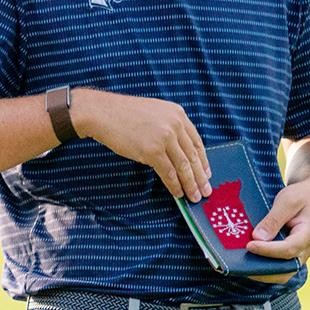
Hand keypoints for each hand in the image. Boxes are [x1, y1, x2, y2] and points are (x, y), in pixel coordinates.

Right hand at [70, 89, 211, 200]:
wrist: (103, 113)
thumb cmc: (124, 114)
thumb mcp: (155, 114)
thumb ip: (169, 128)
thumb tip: (177, 153)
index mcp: (178, 114)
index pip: (196, 142)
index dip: (203, 161)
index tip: (206, 174)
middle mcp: (175, 124)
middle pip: (193, 156)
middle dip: (200, 177)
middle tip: (205, 191)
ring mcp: (165, 138)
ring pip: (183, 166)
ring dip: (190, 184)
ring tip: (194, 196)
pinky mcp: (152, 151)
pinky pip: (168, 172)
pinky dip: (174, 185)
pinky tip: (177, 193)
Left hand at [244, 179, 309, 282]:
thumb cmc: (301, 196)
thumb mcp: (287, 200)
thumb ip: (274, 219)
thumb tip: (257, 238)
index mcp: (308, 235)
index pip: (288, 249)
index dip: (268, 250)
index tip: (249, 246)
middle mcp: (305, 250)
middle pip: (285, 269)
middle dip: (263, 269)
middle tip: (241, 262)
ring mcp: (299, 256)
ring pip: (281, 274)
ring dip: (261, 272)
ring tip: (241, 264)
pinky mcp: (290, 257)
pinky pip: (277, 268)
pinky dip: (263, 268)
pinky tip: (248, 261)